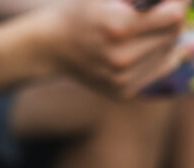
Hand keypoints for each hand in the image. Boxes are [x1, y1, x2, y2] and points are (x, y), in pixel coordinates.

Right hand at [43, 0, 188, 96]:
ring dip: (162, 37)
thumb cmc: (83, 11)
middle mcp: (120, 58)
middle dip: (170, 18)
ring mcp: (121, 79)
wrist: (52, 46)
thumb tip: (181, 5)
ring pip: (169, 52)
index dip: (177, 2)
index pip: (174, 14)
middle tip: (150, 13)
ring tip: (137, 32)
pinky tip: (136, 49)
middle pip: (173, 33)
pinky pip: (158, 70)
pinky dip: (155, 56)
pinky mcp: (122, 92)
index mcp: (117, 28)